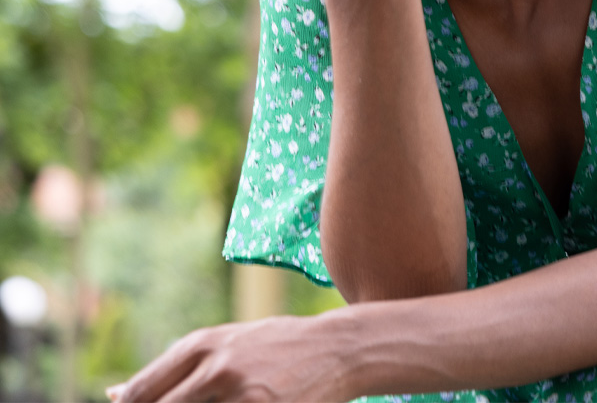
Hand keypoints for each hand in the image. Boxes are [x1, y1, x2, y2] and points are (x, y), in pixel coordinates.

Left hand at [108, 315, 354, 402]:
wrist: (338, 348)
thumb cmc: (278, 346)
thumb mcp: (228, 343)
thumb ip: (176, 367)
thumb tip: (114, 394)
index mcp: (201, 343)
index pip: (139, 393)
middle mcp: (215, 365)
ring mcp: (239, 392)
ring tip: (228, 397)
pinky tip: (247, 401)